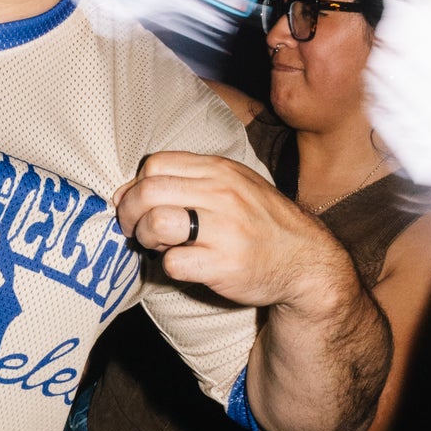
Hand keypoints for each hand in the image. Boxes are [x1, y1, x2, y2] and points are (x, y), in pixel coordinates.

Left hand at [114, 153, 333, 310]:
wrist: (305, 260)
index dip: (136, 186)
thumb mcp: (234, 185)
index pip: (156, 164)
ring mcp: (224, 229)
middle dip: (129, 213)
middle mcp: (221, 194)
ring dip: (146, 238)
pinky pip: (173, 263)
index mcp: (219, 170)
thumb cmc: (261, 223)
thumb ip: (187, 181)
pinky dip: (169, 266)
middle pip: (148, 192)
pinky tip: (183, 264)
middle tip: (135, 229)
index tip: (139, 205)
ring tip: (158, 246)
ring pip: (156, 223)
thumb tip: (125, 191)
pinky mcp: (223, 264)